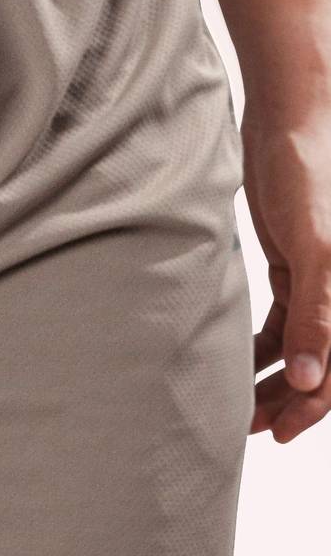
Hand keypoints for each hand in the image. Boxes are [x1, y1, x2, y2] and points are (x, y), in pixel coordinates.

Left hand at [242, 88, 330, 442]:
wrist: (289, 120)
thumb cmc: (310, 172)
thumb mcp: (314, 245)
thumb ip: (318, 310)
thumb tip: (315, 379)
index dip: (314, 407)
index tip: (278, 435)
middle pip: (323, 366)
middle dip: (288, 400)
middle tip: (246, 428)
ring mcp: (321, 281)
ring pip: (301, 349)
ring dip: (273, 379)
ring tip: (237, 406)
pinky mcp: (296, 267)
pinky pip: (284, 323)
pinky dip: (262, 347)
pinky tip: (234, 364)